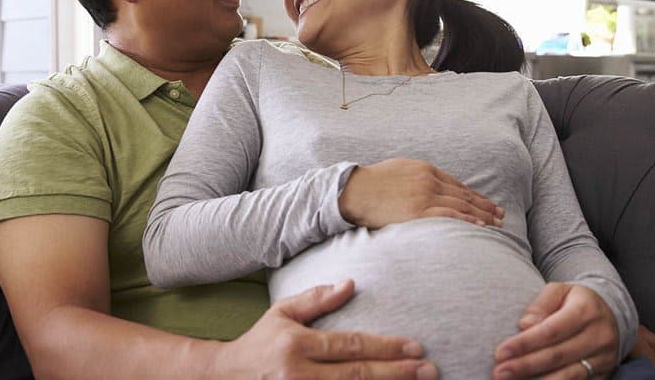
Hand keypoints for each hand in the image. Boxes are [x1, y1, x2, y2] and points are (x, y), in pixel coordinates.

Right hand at [214, 279, 437, 378]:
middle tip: (428, 368)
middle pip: (357, 375)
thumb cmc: (261, 342)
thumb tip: (351, 283)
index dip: (385, 346)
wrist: (225, 378)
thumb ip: (316, 299)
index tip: (415, 345)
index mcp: (296, 345)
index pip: (350, 346)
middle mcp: (299, 375)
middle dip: (397, 372)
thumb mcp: (283, 313)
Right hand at [338, 158, 503, 228]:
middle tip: (500, 215)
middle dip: (485, 206)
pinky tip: (479, 227)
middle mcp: (429, 181)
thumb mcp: (399, 170)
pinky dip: (466, 221)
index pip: (458, 185)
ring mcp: (424, 196)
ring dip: (481, 215)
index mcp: (425, 169)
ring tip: (495, 224)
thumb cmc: (372, 182)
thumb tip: (432, 187)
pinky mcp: (417, 211)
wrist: (353, 190)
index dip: (476, 195)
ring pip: (461, 206)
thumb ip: (418, 177)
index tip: (488, 204)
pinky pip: (448, 217)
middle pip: (464, 195)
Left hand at [493, 283, 618, 379]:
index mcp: (585, 311)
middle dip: (525, 366)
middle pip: (557, 356)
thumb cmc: (576, 300)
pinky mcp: (604, 373)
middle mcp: (598, 336)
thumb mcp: (560, 290)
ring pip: (569, 375)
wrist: (614, 312)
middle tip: (498, 373)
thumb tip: (524, 325)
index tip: (500, 352)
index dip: (525, 343)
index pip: (551, 330)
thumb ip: (541, 304)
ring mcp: (604, 358)